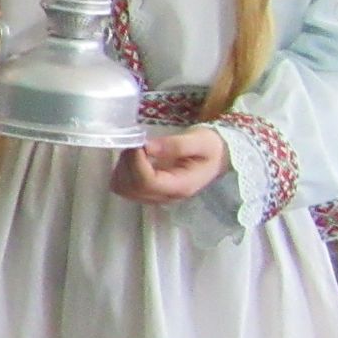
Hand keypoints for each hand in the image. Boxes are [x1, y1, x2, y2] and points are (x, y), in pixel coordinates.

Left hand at [111, 130, 230, 204]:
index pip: (147, 182)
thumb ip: (176, 145)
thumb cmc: (210, 148)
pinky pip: (123, 187)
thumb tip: (147, 147)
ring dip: (123, 167)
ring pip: (123, 189)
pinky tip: (134, 159)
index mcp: (181, 186)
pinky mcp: (147, 192)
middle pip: (132, 188)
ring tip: (137, 151)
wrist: (216, 158)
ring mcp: (155, 196)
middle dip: (128, 163)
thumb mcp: (200, 141)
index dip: (136, 162)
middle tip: (138, 144)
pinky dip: (121, 172)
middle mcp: (166, 196)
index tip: (139, 143)